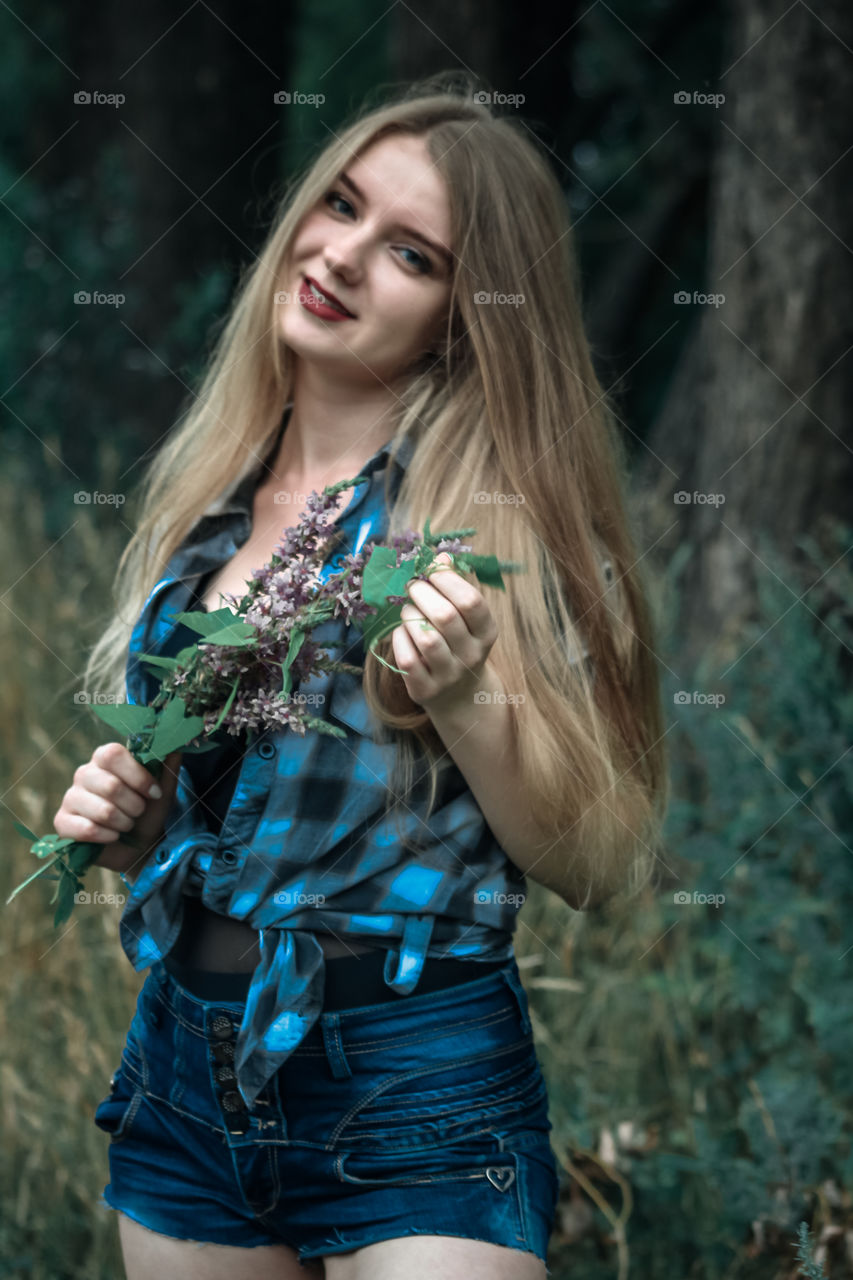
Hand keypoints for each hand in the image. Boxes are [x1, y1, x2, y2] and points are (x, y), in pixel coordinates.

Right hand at [54, 743, 182, 882]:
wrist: (138, 846)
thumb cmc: (148, 812)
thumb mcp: (163, 790)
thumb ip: (168, 766)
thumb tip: (175, 745)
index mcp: (105, 758)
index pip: (113, 754)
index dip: (138, 776)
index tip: (154, 793)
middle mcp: (84, 773)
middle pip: (111, 786)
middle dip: (135, 805)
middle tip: (139, 812)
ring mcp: (70, 797)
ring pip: (103, 811)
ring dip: (124, 823)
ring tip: (126, 824)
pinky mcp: (62, 822)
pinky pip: (87, 829)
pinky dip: (108, 837)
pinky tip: (112, 836)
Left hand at [392, 551, 498, 716]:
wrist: (457, 695)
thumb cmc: (458, 643)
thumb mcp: (465, 618)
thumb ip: (454, 586)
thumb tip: (440, 556)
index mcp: (486, 632)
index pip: (471, 601)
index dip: (446, 579)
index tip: (431, 570)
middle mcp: (472, 655)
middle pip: (445, 616)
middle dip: (422, 593)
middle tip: (412, 586)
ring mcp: (449, 675)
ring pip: (425, 637)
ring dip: (410, 616)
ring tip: (408, 611)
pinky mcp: (425, 689)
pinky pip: (406, 659)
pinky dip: (399, 639)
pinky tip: (403, 633)